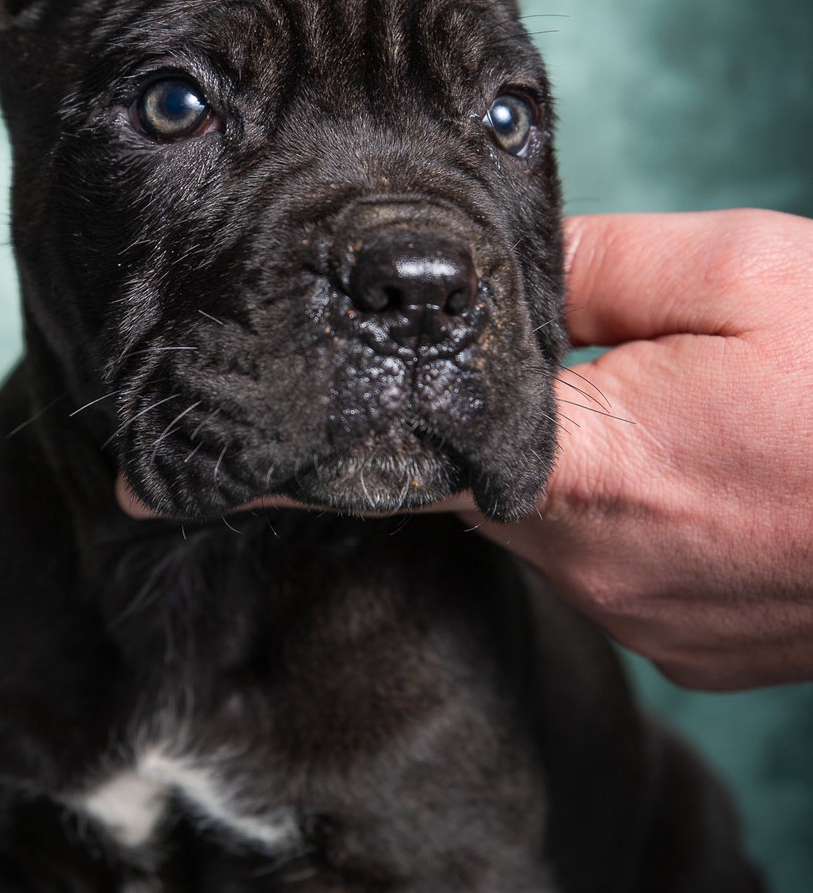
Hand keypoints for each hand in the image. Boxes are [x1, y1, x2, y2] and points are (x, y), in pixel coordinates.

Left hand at [117, 209, 812, 691]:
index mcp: (584, 468)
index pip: (388, 463)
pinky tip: (694, 466)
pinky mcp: (687, 643)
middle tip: (523, 369)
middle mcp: (593, 565)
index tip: (158, 480)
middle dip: (464, 424)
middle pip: (467, 484)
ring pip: (540, 524)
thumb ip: (589, 263)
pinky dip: (616, 511)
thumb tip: (495, 250)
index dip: (282, 460)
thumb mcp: (734, 273)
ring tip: (651, 408)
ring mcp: (644, 619)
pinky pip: (605, 565)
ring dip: (559, 462)